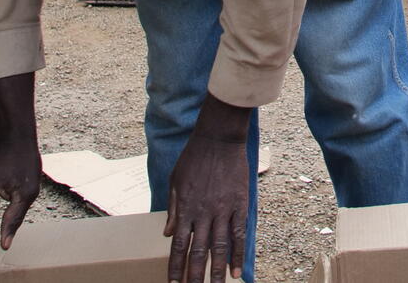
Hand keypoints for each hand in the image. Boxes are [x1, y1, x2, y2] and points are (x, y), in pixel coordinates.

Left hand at [165, 96, 251, 282]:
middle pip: (199, 252)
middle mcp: (203, 212)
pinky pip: (239, 234)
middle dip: (195, 276)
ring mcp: (223, 209)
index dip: (176, 267)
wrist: (220, 138)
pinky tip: (237, 271)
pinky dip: (238, 254)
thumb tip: (168, 233)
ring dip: (217, 272)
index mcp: (186, 207)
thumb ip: (173, 208)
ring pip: (220, 247)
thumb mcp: (176, 180)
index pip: (179, 245)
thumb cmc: (194, 157)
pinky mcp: (240, 204)